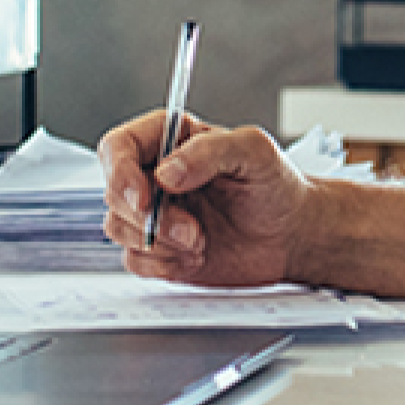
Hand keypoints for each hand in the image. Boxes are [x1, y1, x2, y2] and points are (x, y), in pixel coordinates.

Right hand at [98, 109, 308, 286]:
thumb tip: (165, 173)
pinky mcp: (158, 249)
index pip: (118, 147)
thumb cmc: (275, 186)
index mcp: (169, 140)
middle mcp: (154, 175)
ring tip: (200, 241)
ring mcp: (154, 214)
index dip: (120, 173)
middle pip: (113, 193)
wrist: (291, 235)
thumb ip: (209, 151)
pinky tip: (196, 257)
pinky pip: (133, 260)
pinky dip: (163, 264)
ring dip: (159, 242)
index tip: (144, 197)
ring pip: (118, 228)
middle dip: (148, 218)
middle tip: (190, 229)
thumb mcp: (253, 152)